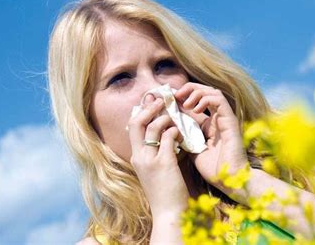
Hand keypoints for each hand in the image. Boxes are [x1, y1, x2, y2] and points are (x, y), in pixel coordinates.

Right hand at [127, 95, 188, 217]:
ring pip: (152, 127)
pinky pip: (167, 137)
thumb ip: (158, 152)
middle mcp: (139, 156)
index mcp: (136, 157)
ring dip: (165, 117)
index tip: (152, 102)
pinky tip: (182, 132)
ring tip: (175, 115)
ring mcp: (149, 160)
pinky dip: (175, 131)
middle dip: (148, 108)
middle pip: (136, 123)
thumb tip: (167, 134)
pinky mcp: (163, 163)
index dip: (141, 112)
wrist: (169, 213)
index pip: (133, 128)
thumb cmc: (165, 192)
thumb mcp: (155, 170)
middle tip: (161, 100)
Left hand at [175, 83, 247, 190]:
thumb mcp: (192, 148)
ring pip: (212, 91)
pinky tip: (196, 109)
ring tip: (186, 102)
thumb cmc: (213, 169)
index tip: (168, 100)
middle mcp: (218, 118)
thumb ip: (184, 134)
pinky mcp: (230, 120)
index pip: (196, 101)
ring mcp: (225, 118)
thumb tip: (171, 123)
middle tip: (176, 95)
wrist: (230, 181)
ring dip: (196, 92)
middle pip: (204, 91)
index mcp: (209, 124)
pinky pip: (219, 100)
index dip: (182, 97)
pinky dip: (206, 99)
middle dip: (188, 89)